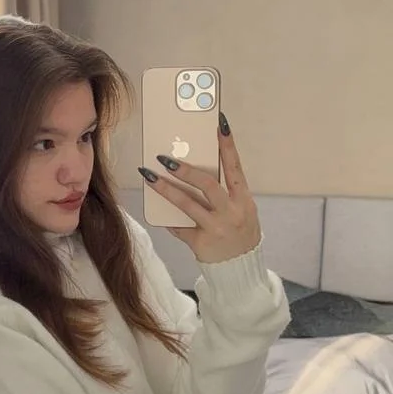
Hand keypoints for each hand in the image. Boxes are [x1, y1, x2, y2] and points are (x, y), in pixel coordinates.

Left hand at [139, 116, 261, 263]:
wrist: (241, 270)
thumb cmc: (238, 232)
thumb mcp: (240, 211)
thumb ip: (223, 193)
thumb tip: (193, 171)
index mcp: (244, 200)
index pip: (235, 167)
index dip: (228, 145)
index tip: (219, 124)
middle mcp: (232, 212)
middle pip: (207, 184)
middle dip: (185, 169)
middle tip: (166, 157)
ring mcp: (217, 228)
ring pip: (187, 204)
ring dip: (166, 189)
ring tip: (149, 176)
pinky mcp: (201, 243)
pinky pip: (180, 227)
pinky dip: (167, 219)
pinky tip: (155, 212)